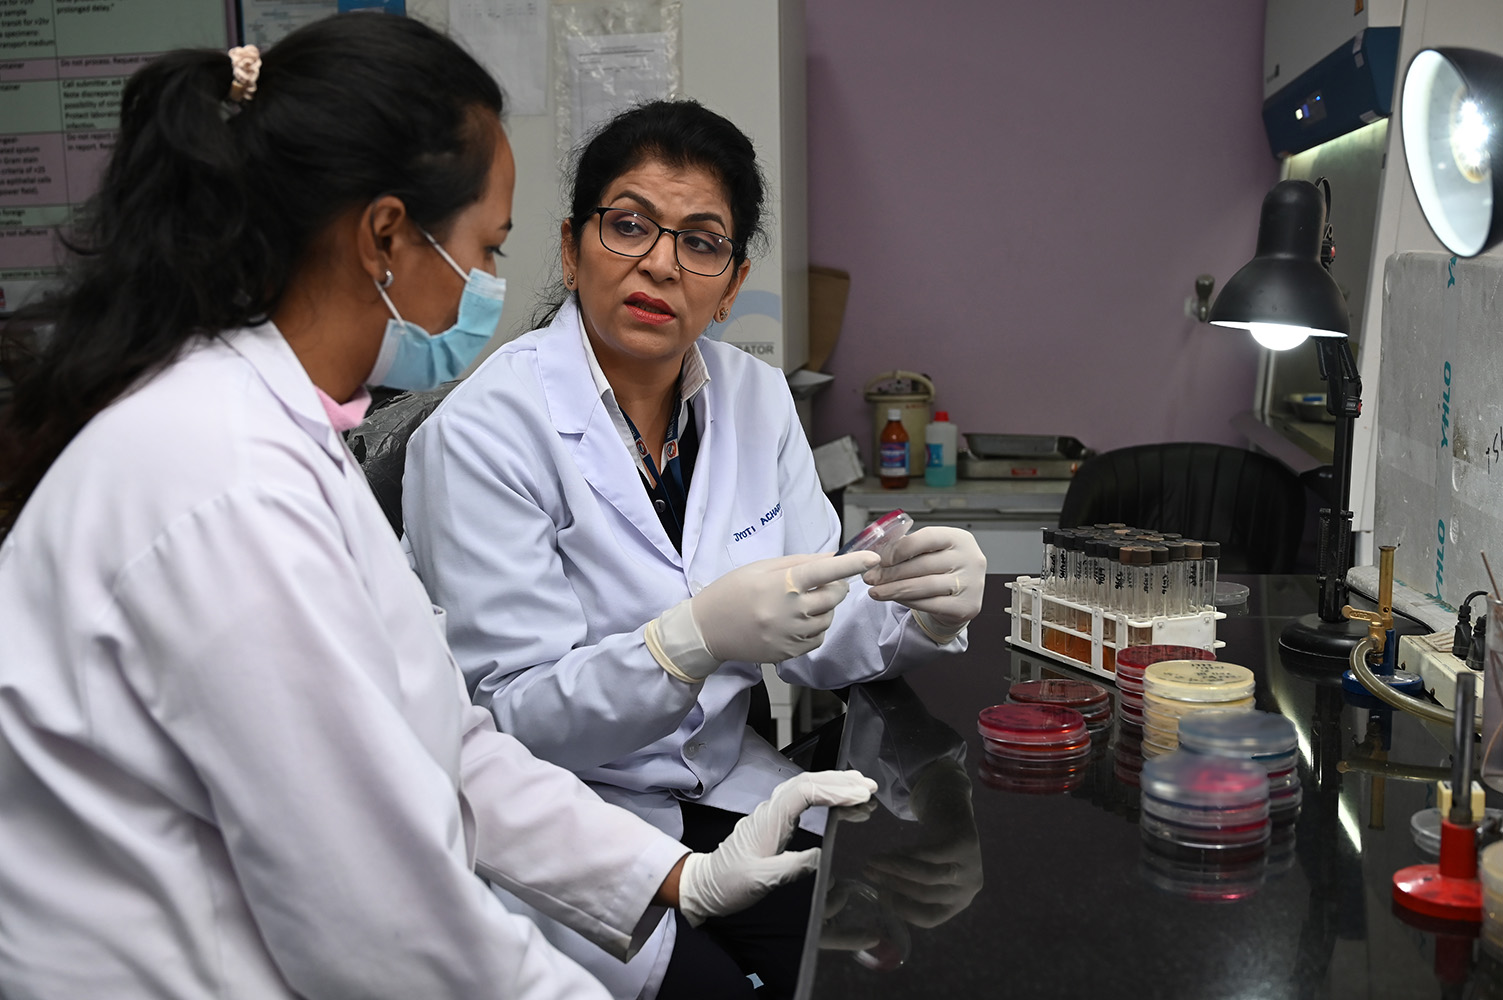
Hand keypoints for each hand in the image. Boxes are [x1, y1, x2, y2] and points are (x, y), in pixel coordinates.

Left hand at [677, 771, 876, 925]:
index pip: (805, 792)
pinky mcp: (774, 821)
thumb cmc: (729, 883)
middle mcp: (770, 810)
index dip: (834, 790)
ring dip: (833, 782)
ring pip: (804, 786)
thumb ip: (791, 867)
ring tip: (860, 784)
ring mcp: (772, 814)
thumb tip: (822, 857)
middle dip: (840, 780)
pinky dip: (822, 792)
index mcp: (768, 820)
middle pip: (807, 781)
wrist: (705, 885)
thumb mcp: (761, 880)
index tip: (859, 795)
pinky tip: (835, 796)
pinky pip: (801, 797)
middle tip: (869, 785)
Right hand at [692, 551, 878, 663]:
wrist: (706, 629)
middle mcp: (790, 611)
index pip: (825, 571)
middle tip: (820, 582)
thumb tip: (832, 558)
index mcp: (782, 584)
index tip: (872, 558)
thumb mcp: (761, 568)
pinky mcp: (789, 653)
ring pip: (828, 619)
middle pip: (834, 596)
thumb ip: (799, 562)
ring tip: (799, 604)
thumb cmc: (731, 592)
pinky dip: (815, 628)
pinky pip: (817, 638)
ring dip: (823, 609)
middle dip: (834, 587)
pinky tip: (794, 621)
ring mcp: (790, 635)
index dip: (852, 564)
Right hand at [859, 760, 981, 928]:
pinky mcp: (966, 845)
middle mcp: (968, 889)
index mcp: (957, 903)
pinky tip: (891, 850)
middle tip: (868, 872)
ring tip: (873, 861)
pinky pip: (931, 854)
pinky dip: (907, 853)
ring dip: (895, 869)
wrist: (954, 815)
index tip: (879, 896)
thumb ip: (910, 887)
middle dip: (892, 884)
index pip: (930, 918)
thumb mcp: (927, 874)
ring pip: (927, 875)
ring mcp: (970, 867)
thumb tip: (882, 895)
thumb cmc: (935, 850)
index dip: (902, 910)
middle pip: (925, 894)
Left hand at [863, 527, 985, 636]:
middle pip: (923, 564)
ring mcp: (972, 584)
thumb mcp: (930, 551)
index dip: (900, 548)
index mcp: (960, 538)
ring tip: (876, 591)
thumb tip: (875, 553)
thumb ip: (908, 547)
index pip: (927, 538)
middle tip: (870, 578)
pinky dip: (908, 601)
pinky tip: (894, 598)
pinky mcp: (967, 606)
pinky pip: (929, 604)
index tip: (881, 559)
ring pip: (924, 586)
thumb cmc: (941, 569)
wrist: (960, 597)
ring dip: (894, 589)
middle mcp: (970, 559)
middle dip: (891, 573)